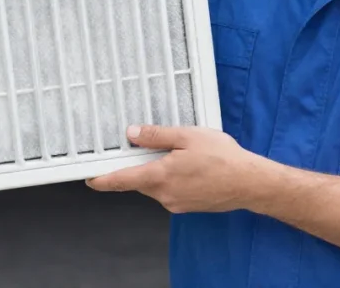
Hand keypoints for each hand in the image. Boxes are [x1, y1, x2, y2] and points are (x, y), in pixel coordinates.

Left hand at [85, 124, 262, 213]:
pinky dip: (170, 177)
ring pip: (155, 184)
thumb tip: (132, 134)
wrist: (250, 183)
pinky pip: (169, 190)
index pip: (121, 181)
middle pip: (138, 180)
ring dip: (156, 169)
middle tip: (140, 146)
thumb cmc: (222, 158)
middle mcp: (164, 194)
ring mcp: (176, 202)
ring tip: (174, 151)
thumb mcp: (187, 136)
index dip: (102, 180)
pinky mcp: (187, 205)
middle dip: (136, 165)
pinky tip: (186, 164)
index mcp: (160, 177)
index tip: (89, 178)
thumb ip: (156, 135)